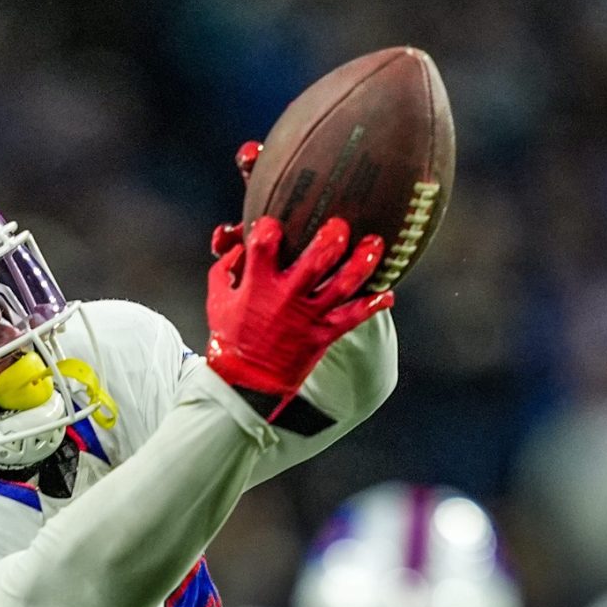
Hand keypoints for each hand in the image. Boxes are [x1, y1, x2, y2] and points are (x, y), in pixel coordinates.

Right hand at [204, 151, 391, 411]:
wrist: (248, 384)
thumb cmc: (232, 338)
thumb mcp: (218, 301)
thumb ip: (225, 269)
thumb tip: (237, 246)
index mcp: (257, 286)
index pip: (263, 245)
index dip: (268, 228)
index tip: (274, 222)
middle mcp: (286, 298)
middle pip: (315, 261)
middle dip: (331, 238)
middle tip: (341, 224)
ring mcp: (308, 316)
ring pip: (342, 285)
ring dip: (361, 263)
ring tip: (375, 244)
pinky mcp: (323, 334)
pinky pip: (354, 318)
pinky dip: (373, 306)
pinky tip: (388, 295)